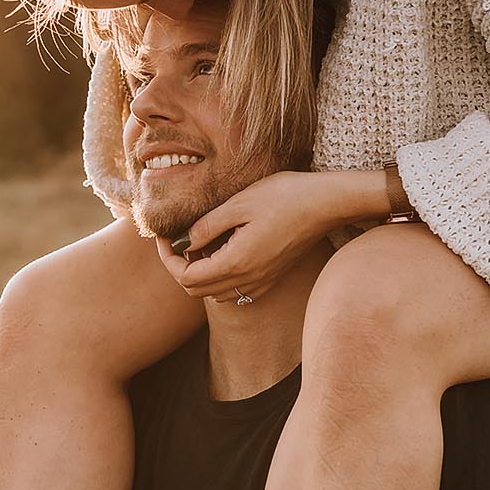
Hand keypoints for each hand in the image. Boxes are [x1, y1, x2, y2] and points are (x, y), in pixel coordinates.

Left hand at [156, 170, 334, 302]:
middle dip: (179, 268)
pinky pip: (236, 290)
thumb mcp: (238, 204)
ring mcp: (262, 281)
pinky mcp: (271, 277)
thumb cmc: (285, 197)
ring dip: (199, 274)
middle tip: (175, 241)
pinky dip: (219, 277)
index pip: (187, 277)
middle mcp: (248, 279)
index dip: (168, 259)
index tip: (163, 238)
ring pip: (215, 293)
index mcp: (236, 262)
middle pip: (197, 290)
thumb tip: (182, 241)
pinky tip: (222, 251)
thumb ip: (206, 226)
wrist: (326, 204)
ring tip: (198, 245)